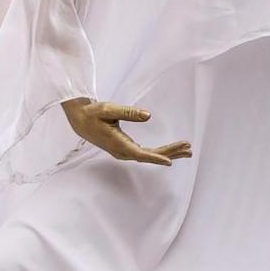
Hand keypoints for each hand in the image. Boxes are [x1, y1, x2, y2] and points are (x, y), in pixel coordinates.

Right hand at [62, 97, 191, 165]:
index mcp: (118, 144)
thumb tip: (148, 115)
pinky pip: (146, 153)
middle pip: (150, 156)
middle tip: (188, 148)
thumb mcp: (109, 109)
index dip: (155, 158)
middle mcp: (122, 152)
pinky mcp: (125, 149)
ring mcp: (124, 152)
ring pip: (149, 155)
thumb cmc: (93, 113)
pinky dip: (160, 152)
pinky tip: (171, 152)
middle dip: (170, 152)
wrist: (81, 121)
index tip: (170, 161)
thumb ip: (129, 112)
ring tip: (186, 150)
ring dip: (168, 153)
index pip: (140, 154)